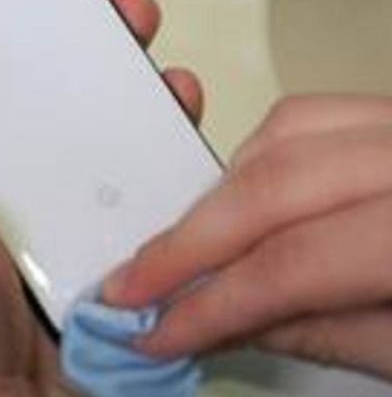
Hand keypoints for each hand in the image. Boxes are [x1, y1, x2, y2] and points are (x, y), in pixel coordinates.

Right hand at [103, 95, 391, 380]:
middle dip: (189, 242)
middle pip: (273, 184)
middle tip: (133, 286)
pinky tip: (245, 197)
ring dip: (221, 190)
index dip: (212, 303)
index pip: (293, 263)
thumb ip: (312, 330)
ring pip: (286, 130)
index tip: (156, 332)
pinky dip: (265, 152)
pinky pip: (316, 115)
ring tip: (188, 248)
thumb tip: (209, 322)